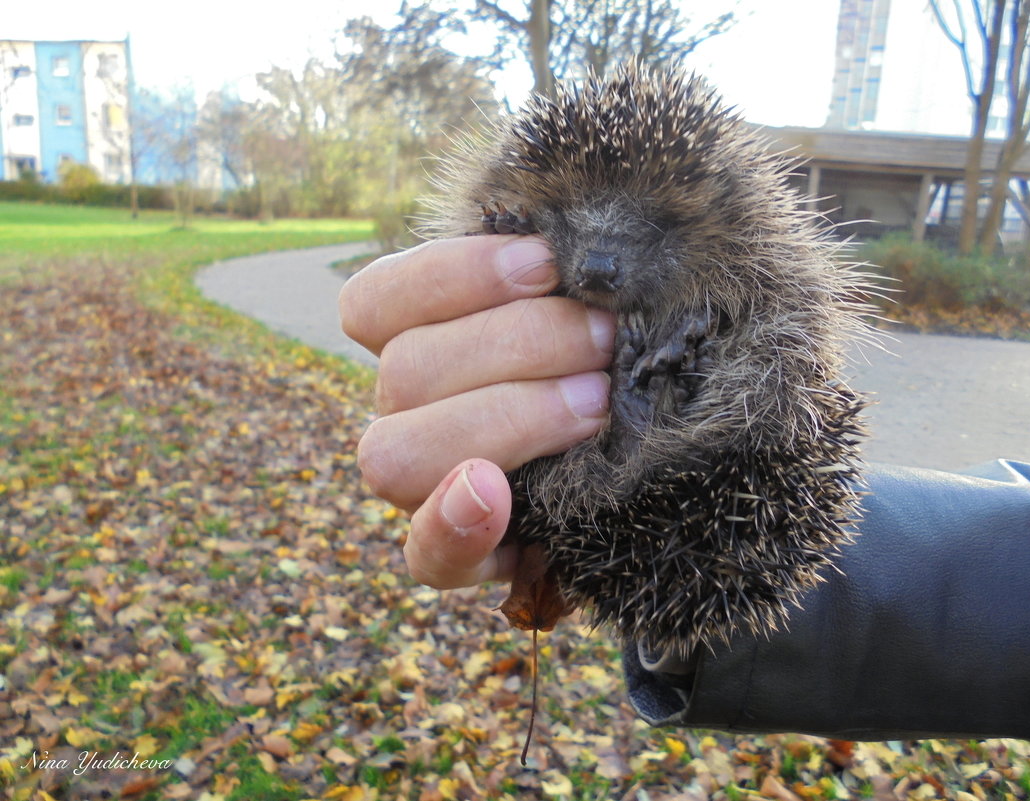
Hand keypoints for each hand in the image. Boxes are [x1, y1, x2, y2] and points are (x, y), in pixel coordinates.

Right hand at [338, 236, 613, 588]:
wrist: (640, 452)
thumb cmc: (605, 354)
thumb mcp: (576, 301)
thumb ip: (550, 270)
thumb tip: (564, 229)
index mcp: (411, 343)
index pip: (373, 303)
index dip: (453, 276)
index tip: (545, 263)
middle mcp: (403, 414)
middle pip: (404, 372)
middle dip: (517, 346)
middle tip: (604, 339)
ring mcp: (422, 488)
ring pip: (396, 454)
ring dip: (502, 420)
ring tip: (594, 405)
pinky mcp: (458, 555)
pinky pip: (424, 557)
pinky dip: (451, 526)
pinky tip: (493, 496)